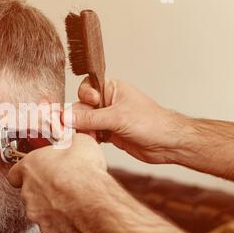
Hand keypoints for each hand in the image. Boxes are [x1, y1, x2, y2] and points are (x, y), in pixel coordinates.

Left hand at [7, 133, 110, 232]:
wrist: (95, 200)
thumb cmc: (84, 172)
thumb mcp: (79, 142)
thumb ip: (68, 143)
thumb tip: (73, 141)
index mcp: (29, 167)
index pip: (14, 173)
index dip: (25, 172)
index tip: (35, 171)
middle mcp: (28, 190)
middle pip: (28, 190)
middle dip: (42, 188)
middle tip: (60, 182)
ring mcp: (35, 210)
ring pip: (38, 208)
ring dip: (50, 204)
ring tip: (69, 198)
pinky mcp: (47, 228)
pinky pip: (50, 223)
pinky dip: (59, 219)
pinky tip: (73, 211)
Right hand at [66, 78, 186, 163]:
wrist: (167, 144)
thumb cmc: (150, 123)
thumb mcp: (117, 118)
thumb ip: (89, 118)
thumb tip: (66, 118)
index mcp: (111, 89)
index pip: (86, 88)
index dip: (84, 97)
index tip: (90, 105)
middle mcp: (107, 102)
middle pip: (81, 108)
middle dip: (79, 119)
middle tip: (80, 129)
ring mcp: (107, 118)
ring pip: (84, 123)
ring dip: (84, 131)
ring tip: (92, 137)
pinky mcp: (108, 133)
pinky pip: (91, 134)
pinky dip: (89, 139)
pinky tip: (95, 142)